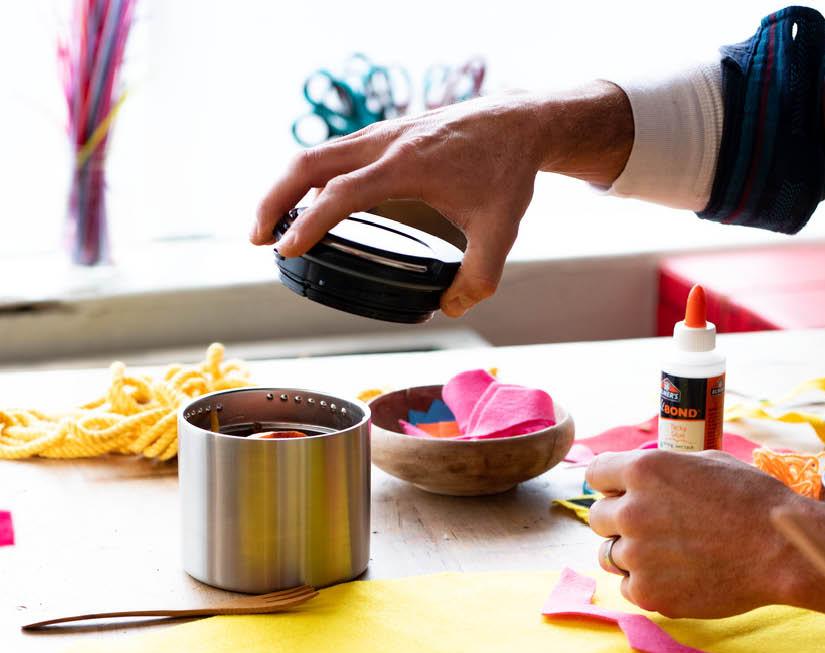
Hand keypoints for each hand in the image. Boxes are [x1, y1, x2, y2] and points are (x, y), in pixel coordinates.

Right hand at [251, 83, 632, 318]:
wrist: (518, 122)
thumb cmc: (508, 172)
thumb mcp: (502, 232)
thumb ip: (479, 278)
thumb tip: (450, 308)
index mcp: (407, 165)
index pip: (341, 193)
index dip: (309, 222)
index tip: (286, 248)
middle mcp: (386, 143)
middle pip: (309, 162)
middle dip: (275, 198)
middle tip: (256, 238)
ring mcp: (382, 134)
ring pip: (317, 153)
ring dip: (286, 185)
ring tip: (271, 225)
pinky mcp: (385, 134)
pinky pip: (334, 152)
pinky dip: (309, 175)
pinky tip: (306, 202)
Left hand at [584, 450, 824, 620]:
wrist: (782, 550)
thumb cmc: (754, 502)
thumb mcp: (708, 463)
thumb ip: (666, 471)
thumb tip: (646, 479)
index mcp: (644, 470)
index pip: (595, 475)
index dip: (610, 485)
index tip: (622, 494)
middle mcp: (632, 511)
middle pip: (597, 517)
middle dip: (618, 521)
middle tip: (652, 528)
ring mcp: (636, 556)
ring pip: (608, 555)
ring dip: (629, 554)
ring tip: (667, 555)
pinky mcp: (648, 593)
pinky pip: (628, 587)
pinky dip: (646, 584)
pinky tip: (677, 576)